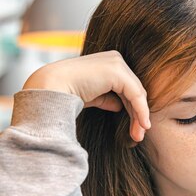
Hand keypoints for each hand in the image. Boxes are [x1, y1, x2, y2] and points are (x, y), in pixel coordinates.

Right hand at [23, 51, 149, 142]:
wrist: (52, 88)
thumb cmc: (66, 93)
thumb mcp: (92, 96)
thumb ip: (106, 97)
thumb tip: (118, 106)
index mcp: (108, 62)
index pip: (128, 88)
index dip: (134, 109)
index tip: (135, 130)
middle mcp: (115, 59)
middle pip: (134, 91)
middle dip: (137, 115)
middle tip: (139, 136)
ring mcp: (117, 63)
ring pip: (137, 94)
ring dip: (140, 116)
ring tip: (138, 136)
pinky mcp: (117, 71)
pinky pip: (135, 94)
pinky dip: (141, 111)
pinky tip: (143, 125)